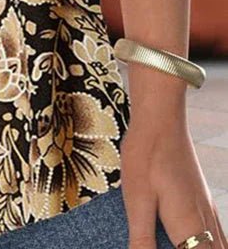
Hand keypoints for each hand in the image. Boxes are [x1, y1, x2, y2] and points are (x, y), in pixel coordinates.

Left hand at [120, 111, 226, 248]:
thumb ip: (142, 239)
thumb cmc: (145, 157)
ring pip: (219, 247)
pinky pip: (216, 236)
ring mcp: (208, 210)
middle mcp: (206, 222)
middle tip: (170, 248)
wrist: (161, 119)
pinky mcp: (203, 200)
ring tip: (181, 246)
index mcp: (190, 227)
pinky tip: (190, 244)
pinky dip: (209, 248)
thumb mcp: (137, 199)